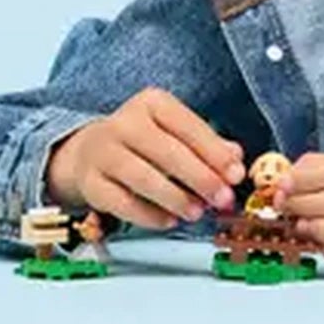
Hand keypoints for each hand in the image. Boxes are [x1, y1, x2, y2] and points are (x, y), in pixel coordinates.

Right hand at [46, 90, 244, 229]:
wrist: (88, 152)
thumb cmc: (143, 143)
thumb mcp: (175, 133)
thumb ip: (207, 145)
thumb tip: (235, 160)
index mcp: (151, 104)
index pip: (187, 126)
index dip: (215, 152)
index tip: (236, 174)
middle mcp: (124, 123)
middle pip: (167, 152)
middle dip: (200, 178)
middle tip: (222, 199)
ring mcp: (103, 153)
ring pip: (143, 178)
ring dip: (176, 199)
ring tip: (197, 212)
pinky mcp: (91, 183)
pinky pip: (123, 203)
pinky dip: (149, 215)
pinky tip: (169, 220)